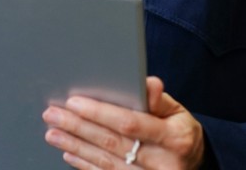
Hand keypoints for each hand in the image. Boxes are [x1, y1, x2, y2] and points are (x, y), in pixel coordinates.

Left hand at [42, 77, 204, 168]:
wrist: (193, 163)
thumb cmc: (179, 131)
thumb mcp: (177, 112)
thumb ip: (158, 99)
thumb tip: (148, 84)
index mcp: (174, 137)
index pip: (131, 123)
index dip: (100, 113)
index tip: (74, 102)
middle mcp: (163, 162)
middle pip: (112, 143)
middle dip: (78, 127)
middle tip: (52, 115)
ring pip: (106, 162)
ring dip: (75, 146)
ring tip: (53, 133)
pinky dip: (85, 165)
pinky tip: (68, 153)